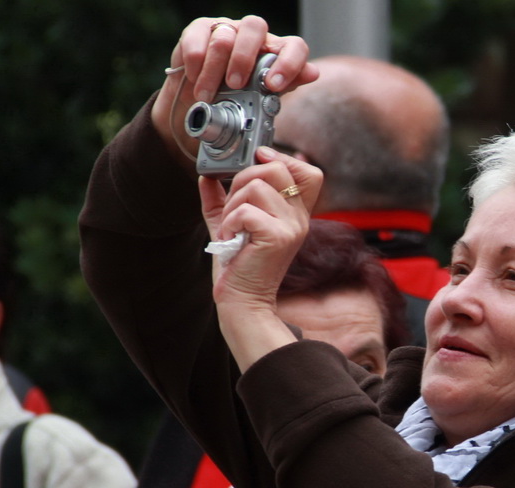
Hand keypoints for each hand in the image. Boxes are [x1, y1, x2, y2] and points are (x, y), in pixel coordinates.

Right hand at [151, 15, 318, 163]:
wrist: (196, 106)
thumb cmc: (232, 101)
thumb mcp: (259, 102)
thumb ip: (284, 87)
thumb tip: (312, 72)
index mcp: (274, 54)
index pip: (293, 46)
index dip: (288, 62)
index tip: (274, 85)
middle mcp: (253, 38)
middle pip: (256, 27)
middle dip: (244, 59)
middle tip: (235, 86)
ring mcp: (226, 30)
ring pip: (225, 37)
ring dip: (214, 71)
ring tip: (207, 95)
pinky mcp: (200, 30)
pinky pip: (199, 38)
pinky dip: (196, 64)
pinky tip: (194, 78)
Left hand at [198, 147, 321, 370]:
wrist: (242, 303)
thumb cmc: (239, 268)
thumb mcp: (229, 225)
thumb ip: (219, 200)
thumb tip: (206, 176)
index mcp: (294, 213)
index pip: (308, 171)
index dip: (281, 158)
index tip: (255, 162)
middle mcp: (299, 218)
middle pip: (276, 168)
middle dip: (243, 181)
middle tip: (233, 211)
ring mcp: (292, 227)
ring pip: (256, 186)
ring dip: (232, 206)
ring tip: (232, 229)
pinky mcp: (278, 238)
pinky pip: (246, 211)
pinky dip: (230, 223)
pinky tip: (231, 239)